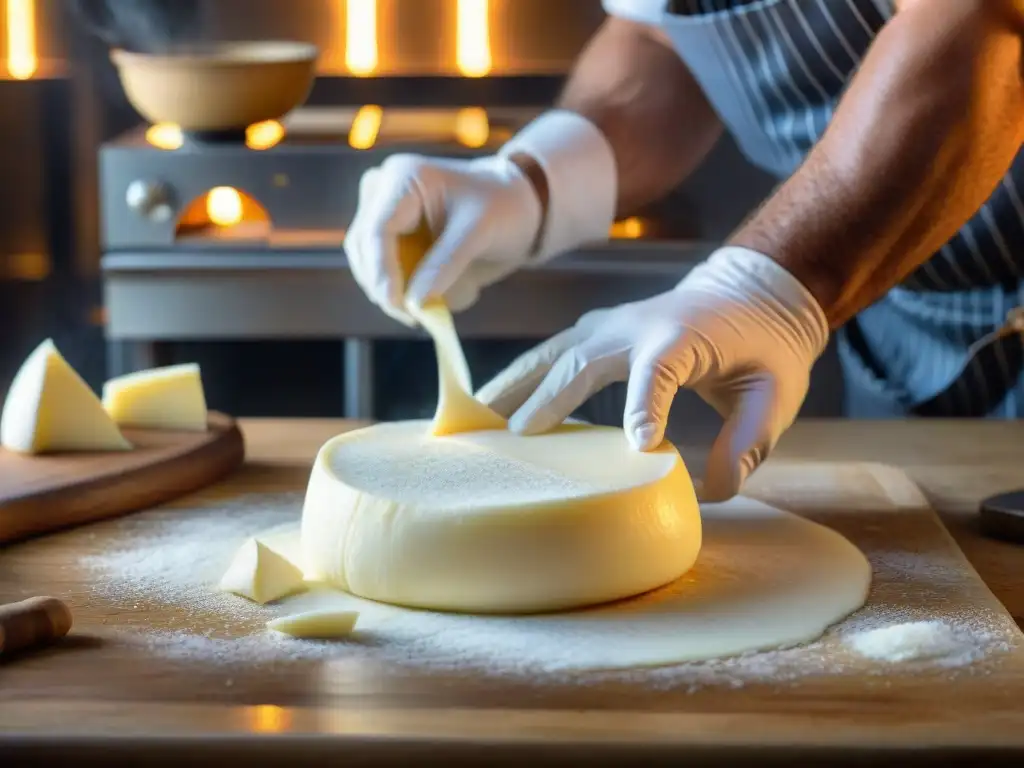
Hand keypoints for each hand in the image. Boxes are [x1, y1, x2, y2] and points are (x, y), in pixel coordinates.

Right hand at [343, 153, 542, 325]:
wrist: (516, 210)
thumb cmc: (503, 209)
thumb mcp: (480, 232)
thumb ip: (446, 264)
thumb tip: (413, 303)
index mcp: (402, 178)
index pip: (377, 230)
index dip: (381, 271)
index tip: (395, 305)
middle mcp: (384, 194)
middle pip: (364, 250)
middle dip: (387, 287)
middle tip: (416, 318)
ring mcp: (384, 218)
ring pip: (369, 267)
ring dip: (398, 292)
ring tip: (440, 305)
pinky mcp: (392, 242)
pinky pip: (387, 276)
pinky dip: (410, 291)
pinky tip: (447, 293)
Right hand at [476, 247, 829, 500]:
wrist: (752, 293)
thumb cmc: (767, 348)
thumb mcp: (776, 394)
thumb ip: (749, 441)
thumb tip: (716, 492)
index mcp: (684, 338)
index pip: (658, 371)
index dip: (644, 406)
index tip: (637, 447)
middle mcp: (638, 326)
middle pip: (585, 360)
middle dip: (551, 399)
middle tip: (517, 439)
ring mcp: (613, 324)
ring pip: (557, 352)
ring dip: (517, 383)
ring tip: (479, 415)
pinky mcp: (599, 330)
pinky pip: (555, 352)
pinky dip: (524, 375)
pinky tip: (497, 401)